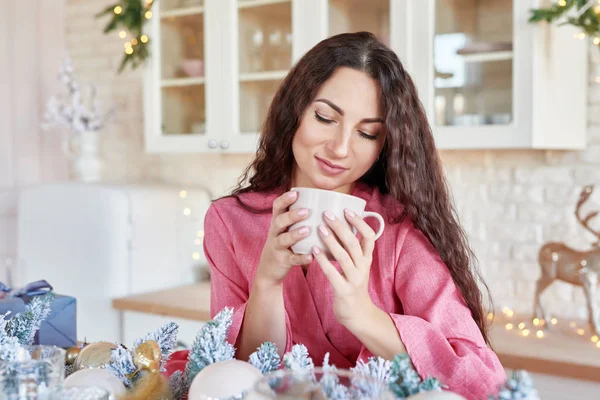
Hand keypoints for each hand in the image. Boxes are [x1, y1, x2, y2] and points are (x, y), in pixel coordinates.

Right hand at [255, 191, 312, 287]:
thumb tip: (327, 207)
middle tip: (306, 211)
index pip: (277, 207)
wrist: (269, 269)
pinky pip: (292, 259)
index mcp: (278, 223)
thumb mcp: (286, 230)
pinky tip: (311, 256)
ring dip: (295, 234)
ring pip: (283, 239)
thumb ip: (299, 219)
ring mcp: (277, 247)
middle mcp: (275, 233)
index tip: (295, 193)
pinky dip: (301, 258)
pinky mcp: (282, 261)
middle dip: (292, 215)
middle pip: (279, 221)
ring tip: (307, 230)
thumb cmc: (285, 244)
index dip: (284, 199)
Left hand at [312, 208, 376, 325]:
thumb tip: (342, 226)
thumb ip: (352, 249)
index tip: (347, 210)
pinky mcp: (344, 290)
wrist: (357, 314)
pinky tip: (313, 250)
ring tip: (320, 228)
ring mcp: (354, 279)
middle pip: (354, 243)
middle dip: (341, 227)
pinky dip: (323, 260)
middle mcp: (363, 267)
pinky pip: (332, 273)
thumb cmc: (353, 284)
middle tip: (327, 214)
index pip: (370, 236)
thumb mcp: (358, 266)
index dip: (360, 222)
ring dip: (331, 241)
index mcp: (367, 259)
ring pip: (344, 256)